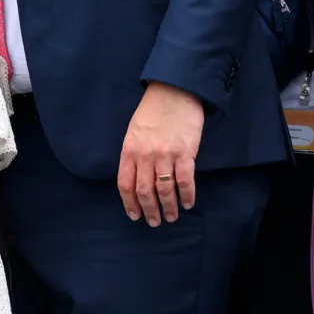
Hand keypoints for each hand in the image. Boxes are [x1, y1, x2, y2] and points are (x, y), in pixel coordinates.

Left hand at [117, 82, 203, 225]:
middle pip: (144, 191)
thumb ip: (133, 154)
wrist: (174, 91)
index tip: (134, 216)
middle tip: (154, 222)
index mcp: (129, 149)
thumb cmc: (152, 111)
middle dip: (149, 210)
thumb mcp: (134, 131)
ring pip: (164, 190)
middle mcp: (145, 155)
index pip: (125, 184)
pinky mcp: (185, 152)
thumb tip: (135, 178)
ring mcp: (165, 154)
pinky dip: (187, 196)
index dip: (129, 203)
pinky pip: (185, 181)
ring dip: (168, 207)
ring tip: (172, 216)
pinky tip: (188, 203)